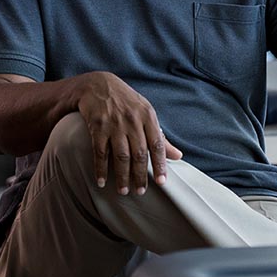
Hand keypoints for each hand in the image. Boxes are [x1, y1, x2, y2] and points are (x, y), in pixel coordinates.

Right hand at [74, 71, 182, 195]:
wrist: (98, 85)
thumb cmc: (126, 102)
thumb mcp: (146, 113)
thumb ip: (161, 136)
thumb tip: (178, 156)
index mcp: (148, 116)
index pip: (157, 144)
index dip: (160, 164)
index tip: (162, 182)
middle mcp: (132, 120)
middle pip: (139, 154)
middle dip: (140, 175)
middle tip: (140, 192)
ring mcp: (114, 124)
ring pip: (121, 156)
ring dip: (122, 176)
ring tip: (123, 191)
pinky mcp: (97, 127)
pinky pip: (100, 152)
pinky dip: (101, 169)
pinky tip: (102, 181)